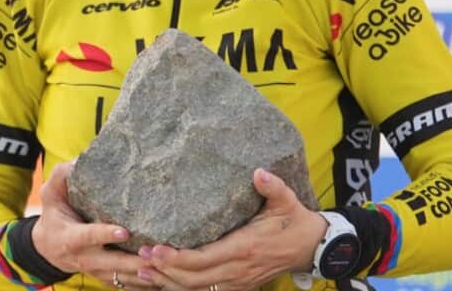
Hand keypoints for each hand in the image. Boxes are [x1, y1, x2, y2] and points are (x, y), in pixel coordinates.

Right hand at [32, 160, 159, 289]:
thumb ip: (62, 176)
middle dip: (134, 260)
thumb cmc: (55, 214)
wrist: (49, 248)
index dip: (106, 235)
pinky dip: (147, 281)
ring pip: (124, 277)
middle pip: (113, 263)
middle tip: (156, 251)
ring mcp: (98, 271)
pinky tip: (167, 274)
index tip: (124, 232)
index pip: (89, 236)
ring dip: (145, 272)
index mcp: (72, 237)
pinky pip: (129, 284)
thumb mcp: (51, 194)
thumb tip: (80, 159)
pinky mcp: (108, 278)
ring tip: (167, 264)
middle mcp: (86, 258)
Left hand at [136, 168, 327, 290]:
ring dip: (170, 283)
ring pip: (198, 290)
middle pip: (194, 279)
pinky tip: (167, 283)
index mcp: (244, 248)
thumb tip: (258, 173)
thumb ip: (271, 187)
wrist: (311, 247)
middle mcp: (238, 269)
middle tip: (140, 259)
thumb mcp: (285, 200)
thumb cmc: (294, 221)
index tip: (155, 249)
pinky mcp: (240, 285)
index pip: (203, 259)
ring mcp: (239, 281)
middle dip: (165, 271)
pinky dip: (185, 290)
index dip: (177, 258)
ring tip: (144, 273)